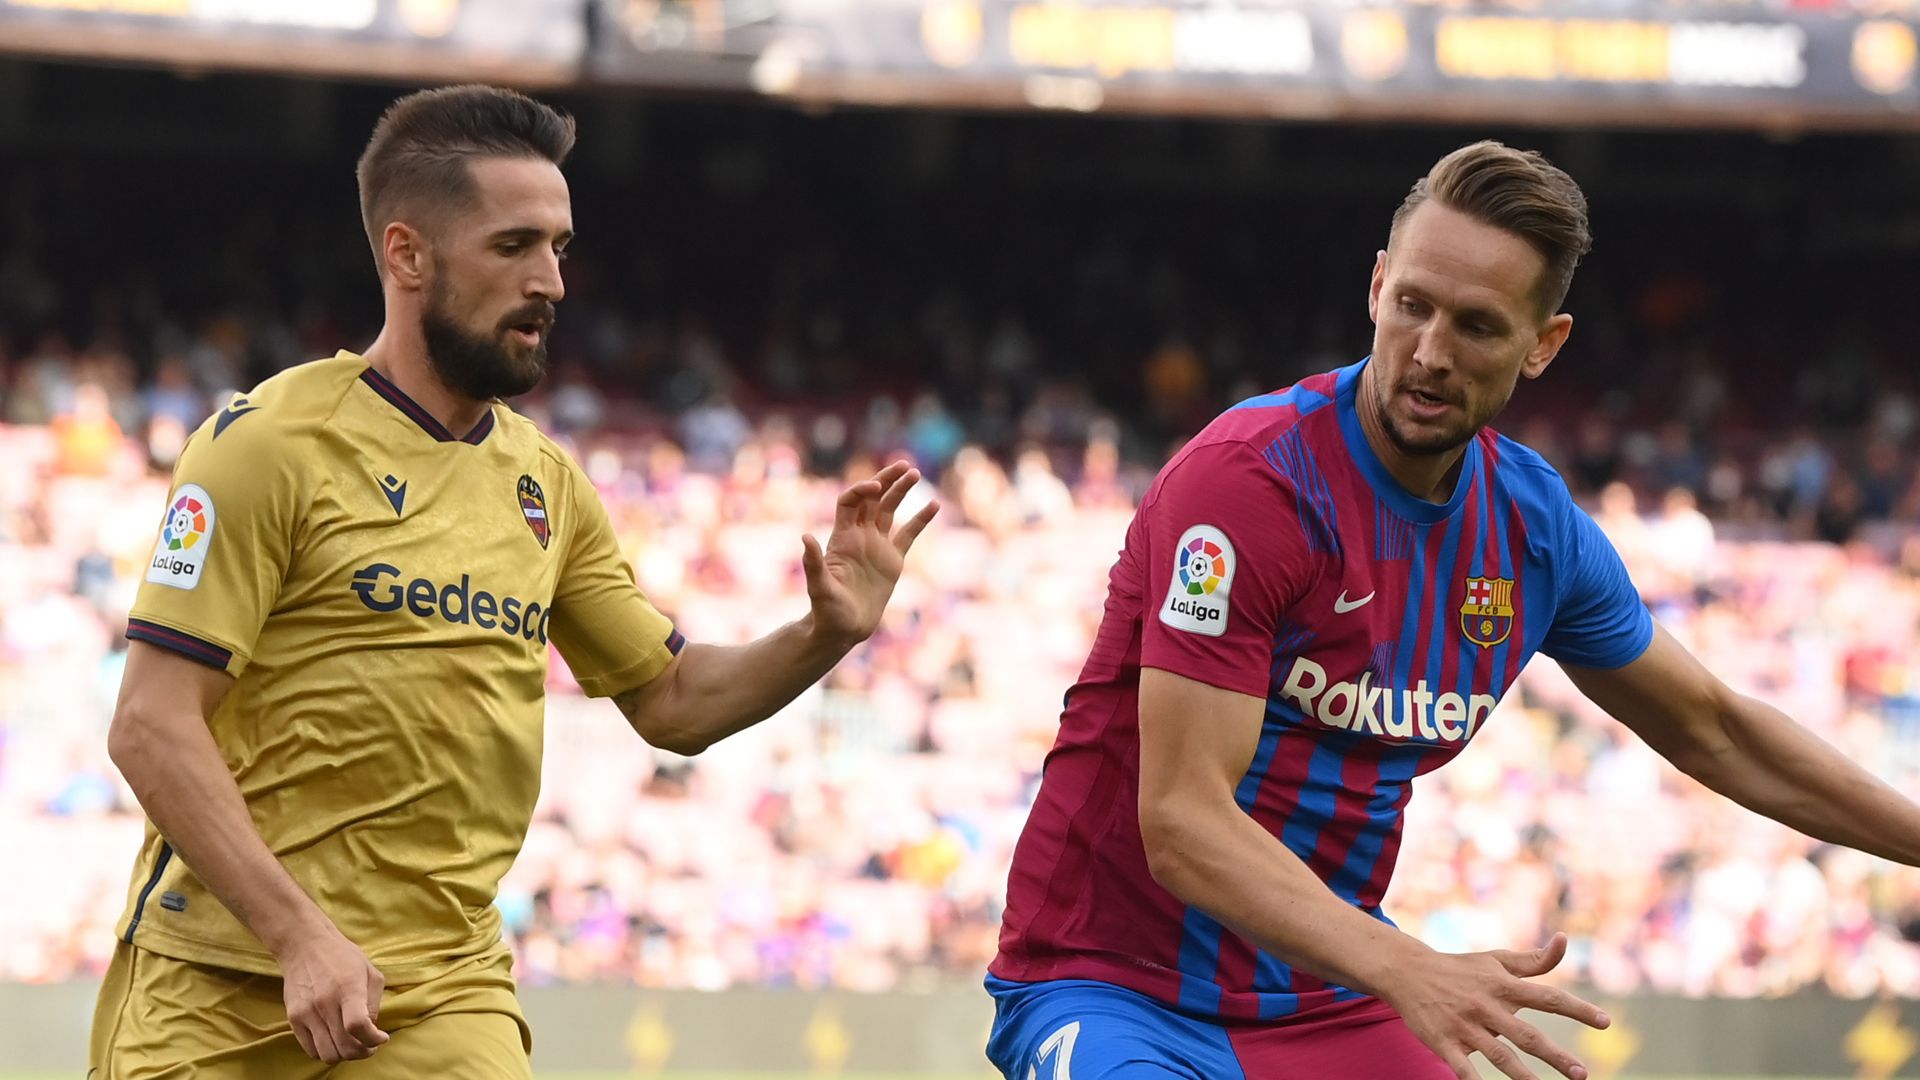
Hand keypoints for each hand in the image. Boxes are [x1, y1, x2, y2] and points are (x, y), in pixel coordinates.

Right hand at [278, 926, 388, 1062]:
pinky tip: (335, 1040)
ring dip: (344, 1056)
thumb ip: (374, 1003)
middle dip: (363, 1052)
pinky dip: (326, 1051)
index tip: (382, 1038)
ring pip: (327, 1054)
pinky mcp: (293, 1019)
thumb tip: (371, 1029)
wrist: (304, 945)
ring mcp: (306, 1013)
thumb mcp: (370, 972)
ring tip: (353, 1045)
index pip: (358, 1026)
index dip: (373, 1039)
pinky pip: (311, 1050)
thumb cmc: (342, 956)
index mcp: (348, 988)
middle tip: (370, 1046)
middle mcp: (325, 1003)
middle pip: (344, 1047)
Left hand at [802, 461, 938, 646]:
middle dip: (886, 481)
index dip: (861, 491)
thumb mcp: (819, 588)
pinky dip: (920, 520)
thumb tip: (805, 537)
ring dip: (901, 491)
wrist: (844, 629)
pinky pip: (909, 534)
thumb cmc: (827, 611)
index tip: (875, 489)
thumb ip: (814, 563)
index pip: (850, 502)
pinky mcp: (893, 560)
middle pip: (872, 499)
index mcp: (842, 538)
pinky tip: (934, 505)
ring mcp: (877, 546)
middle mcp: (859, 536)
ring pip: (890, 510)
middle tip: (904, 466)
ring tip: (915, 473)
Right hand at [1383, 934, 1608, 1079]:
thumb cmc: (1460, 968)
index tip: (1605, 1022)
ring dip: (1524, 1077)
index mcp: (1503, 985)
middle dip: (1556, 1056)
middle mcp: (1487, 1006)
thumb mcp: (1496, 960)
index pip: (1547, 997)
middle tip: (1582, 1074)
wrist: (1408, 972)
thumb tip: (1564, 941)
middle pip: (1527, 1034)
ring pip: (1499, 1055)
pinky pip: (1462, 1067)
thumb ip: (1533, 959)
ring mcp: (1465, 1025)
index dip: (1578, 1008)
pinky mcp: (1444, 1042)